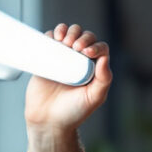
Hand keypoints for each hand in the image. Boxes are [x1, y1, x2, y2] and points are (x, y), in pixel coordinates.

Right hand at [25, 24, 111, 151]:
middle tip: (74, 46)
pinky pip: (50, 39)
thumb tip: (104, 58)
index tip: (86, 52)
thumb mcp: (93, 98)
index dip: (95, 45)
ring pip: (69, 33)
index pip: (100, 48)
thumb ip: (103, 80)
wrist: (48, 120)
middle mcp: (80, 60)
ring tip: (64, 41)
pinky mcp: (47, 58)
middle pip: (85, 37)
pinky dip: (52, 33)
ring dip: (68, 31)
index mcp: (95, 68)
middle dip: (81, 37)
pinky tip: (53, 38)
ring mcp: (63, 57)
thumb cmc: (73, 112)